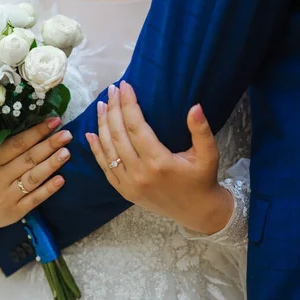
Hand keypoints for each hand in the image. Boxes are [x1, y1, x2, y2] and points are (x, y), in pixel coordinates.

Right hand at [0, 117, 72, 244]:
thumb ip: (1, 149)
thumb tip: (30, 128)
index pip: (17, 144)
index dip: (36, 132)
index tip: (54, 121)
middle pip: (28, 159)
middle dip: (49, 145)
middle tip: (67, 134)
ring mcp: (7, 196)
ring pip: (33, 178)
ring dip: (51, 164)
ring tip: (66, 153)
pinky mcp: (15, 212)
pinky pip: (34, 199)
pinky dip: (48, 189)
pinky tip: (61, 180)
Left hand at [86, 81, 233, 234]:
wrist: (197, 212)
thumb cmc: (202, 179)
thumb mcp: (208, 155)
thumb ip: (201, 130)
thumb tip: (195, 106)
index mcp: (159, 162)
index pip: (136, 127)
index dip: (128, 105)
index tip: (124, 86)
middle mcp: (139, 173)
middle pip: (118, 135)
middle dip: (114, 109)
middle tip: (111, 90)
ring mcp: (129, 184)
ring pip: (109, 150)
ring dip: (102, 126)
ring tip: (101, 105)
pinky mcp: (124, 191)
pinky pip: (105, 168)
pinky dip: (97, 150)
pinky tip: (91, 133)